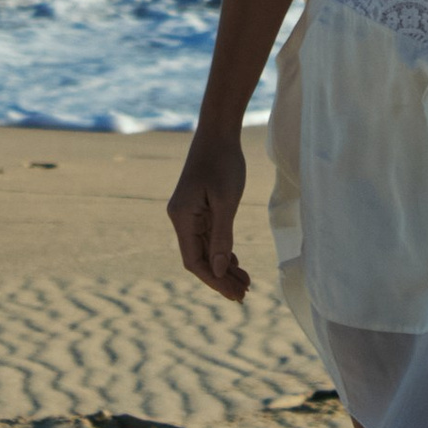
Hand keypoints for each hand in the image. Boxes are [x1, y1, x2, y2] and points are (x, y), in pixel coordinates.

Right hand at [167, 135, 250, 302]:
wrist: (218, 131)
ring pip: (205, 249)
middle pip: (200, 258)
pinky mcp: (198, 208)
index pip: (194, 261)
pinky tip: (236, 262)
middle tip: (245, 295)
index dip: (214, 280)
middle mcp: (181, 218)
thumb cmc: (223, 162)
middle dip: (221, 278)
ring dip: (223, 266)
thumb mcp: (226, 201)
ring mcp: (188, 213)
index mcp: (182, 218)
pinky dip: (222, 251)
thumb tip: (220, 270)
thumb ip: (222, 237)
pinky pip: (208, 237)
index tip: (236, 294)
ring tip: (246, 283)